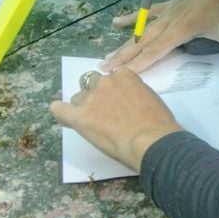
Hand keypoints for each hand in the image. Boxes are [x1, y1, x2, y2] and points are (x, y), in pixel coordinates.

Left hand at [49, 69, 182, 171]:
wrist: (152, 141)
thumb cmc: (159, 125)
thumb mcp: (150, 99)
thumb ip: (134, 94)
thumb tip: (127, 103)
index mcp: (124, 75)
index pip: (110, 77)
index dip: (111, 91)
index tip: (114, 102)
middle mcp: (105, 82)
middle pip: (92, 84)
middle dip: (96, 96)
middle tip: (105, 114)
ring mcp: (91, 98)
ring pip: (78, 98)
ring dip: (83, 107)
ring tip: (94, 124)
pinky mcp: (80, 117)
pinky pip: (59, 109)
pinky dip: (60, 112)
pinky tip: (63, 117)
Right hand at [101, 0, 218, 79]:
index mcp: (182, 29)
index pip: (155, 51)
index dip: (138, 64)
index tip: (122, 75)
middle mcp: (170, 20)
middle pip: (142, 42)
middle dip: (123, 56)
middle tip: (103, 69)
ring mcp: (169, 11)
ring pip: (142, 30)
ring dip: (125, 43)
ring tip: (107, 55)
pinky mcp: (171, 4)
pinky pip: (148, 13)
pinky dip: (133, 18)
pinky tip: (116, 21)